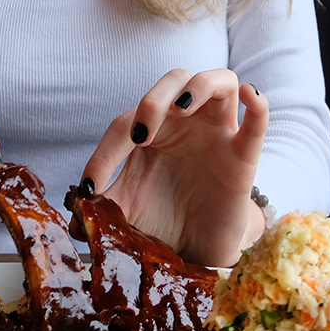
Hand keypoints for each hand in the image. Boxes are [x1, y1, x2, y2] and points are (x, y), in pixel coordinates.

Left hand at [80, 69, 268, 267]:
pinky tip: (250, 94)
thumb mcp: (126, 210)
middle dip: (153, 99)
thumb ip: (102, 205)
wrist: (196, 249)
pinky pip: (257, 121)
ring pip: (219, 81)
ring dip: (200, 85)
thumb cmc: (161, 219)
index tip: (91, 188)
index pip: (125, 123)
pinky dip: (257, 103)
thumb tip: (72, 214)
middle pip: (173, 81)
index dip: (105, 153)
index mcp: (151, 131)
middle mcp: (184, 123)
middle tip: (142, 133)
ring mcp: (217, 134)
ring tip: (184, 106)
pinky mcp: (243, 157)